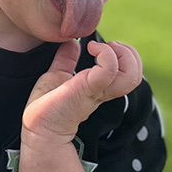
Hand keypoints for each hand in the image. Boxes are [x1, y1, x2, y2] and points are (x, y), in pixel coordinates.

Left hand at [22, 39, 142, 143]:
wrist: (36, 129)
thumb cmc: (45, 106)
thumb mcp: (58, 75)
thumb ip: (65, 59)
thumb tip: (71, 42)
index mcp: (100, 88)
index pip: (130, 74)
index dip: (125, 56)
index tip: (102, 47)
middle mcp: (104, 91)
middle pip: (135, 75)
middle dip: (128, 54)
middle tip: (105, 46)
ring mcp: (97, 91)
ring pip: (131, 76)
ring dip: (121, 54)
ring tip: (98, 48)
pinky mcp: (87, 90)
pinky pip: (109, 70)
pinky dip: (105, 54)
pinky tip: (89, 48)